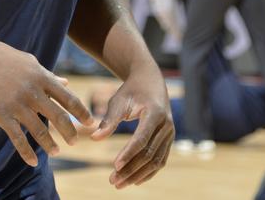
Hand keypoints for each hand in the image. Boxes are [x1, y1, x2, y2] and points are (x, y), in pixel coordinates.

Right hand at [0, 38, 93, 166]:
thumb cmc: (1, 56)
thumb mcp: (28, 61)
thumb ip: (48, 74)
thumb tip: (65, 81)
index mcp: (41, 76)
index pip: (68, 98)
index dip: (82, 112)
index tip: (90, 122)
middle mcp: (33, 91)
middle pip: (58, 116)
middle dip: (70, 132)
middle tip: (74, 142)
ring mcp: (17, 104)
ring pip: (39, 130)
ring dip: (50, 144)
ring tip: (57, 152)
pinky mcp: (1, 114)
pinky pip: (17, 138)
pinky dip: (26, 152)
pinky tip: (33, 162)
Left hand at [90, 66, 173, 188]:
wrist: (149, 80)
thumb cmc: (131, 90)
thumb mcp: (118, 101)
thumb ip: (108, 120)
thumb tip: (94, 138)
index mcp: (155, 113)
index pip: (141, 139)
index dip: (128, 154)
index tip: (114, 166)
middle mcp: (166, 125)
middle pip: (149, 154)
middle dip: (130, 169)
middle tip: (112, 181)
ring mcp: (170, 133)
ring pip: (156, 160)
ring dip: (138, 174)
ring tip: (120, 184)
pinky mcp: (169, 138)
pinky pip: (161, 159)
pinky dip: (149, 172)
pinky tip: (135, 180)